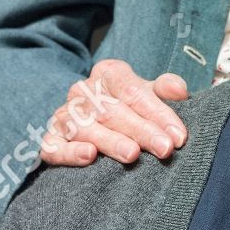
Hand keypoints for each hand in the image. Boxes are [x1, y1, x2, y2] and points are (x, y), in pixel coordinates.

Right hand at [39, 59, 188, 165]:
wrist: (93, 121)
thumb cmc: (129, 108)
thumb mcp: (148, 94)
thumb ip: (165, 89)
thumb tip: (179, 90)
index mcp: (108, 73)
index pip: (133, 90)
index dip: (157, 112)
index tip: (178, 136)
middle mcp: (83, 90)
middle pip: (112, 110)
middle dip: (142, 130)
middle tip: (164, 149)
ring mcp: (64, 114)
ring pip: (86, 127)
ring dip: (110, 141)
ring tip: (132, 154)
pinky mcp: (50, 139)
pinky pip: (55, 146)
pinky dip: (70, 152)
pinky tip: (89, 157)